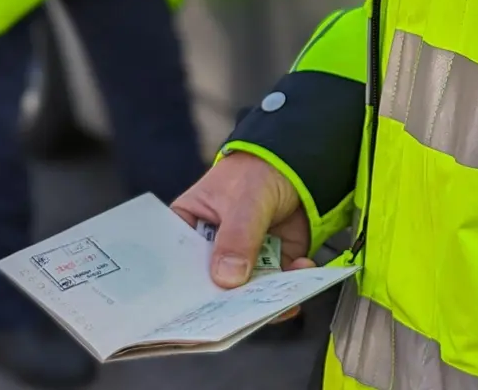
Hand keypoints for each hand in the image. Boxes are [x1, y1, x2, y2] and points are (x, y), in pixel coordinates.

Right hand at [171, 153, 314, 320]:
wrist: (300, 165)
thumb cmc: (257, 173)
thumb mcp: (244, 199)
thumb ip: (236, 236)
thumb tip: (227, 279)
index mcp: (187, 229)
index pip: (176, 264)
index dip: (181, 289)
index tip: (192, 310)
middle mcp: (210, 252)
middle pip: (209, 287)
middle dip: (224, 303)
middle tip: (238, 312)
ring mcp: (241, 262)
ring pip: (245, 294)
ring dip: (261, 299)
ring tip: (277, 295)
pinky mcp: (270, 266)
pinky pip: (275, 288)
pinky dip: (288, 288)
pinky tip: (300, 271)